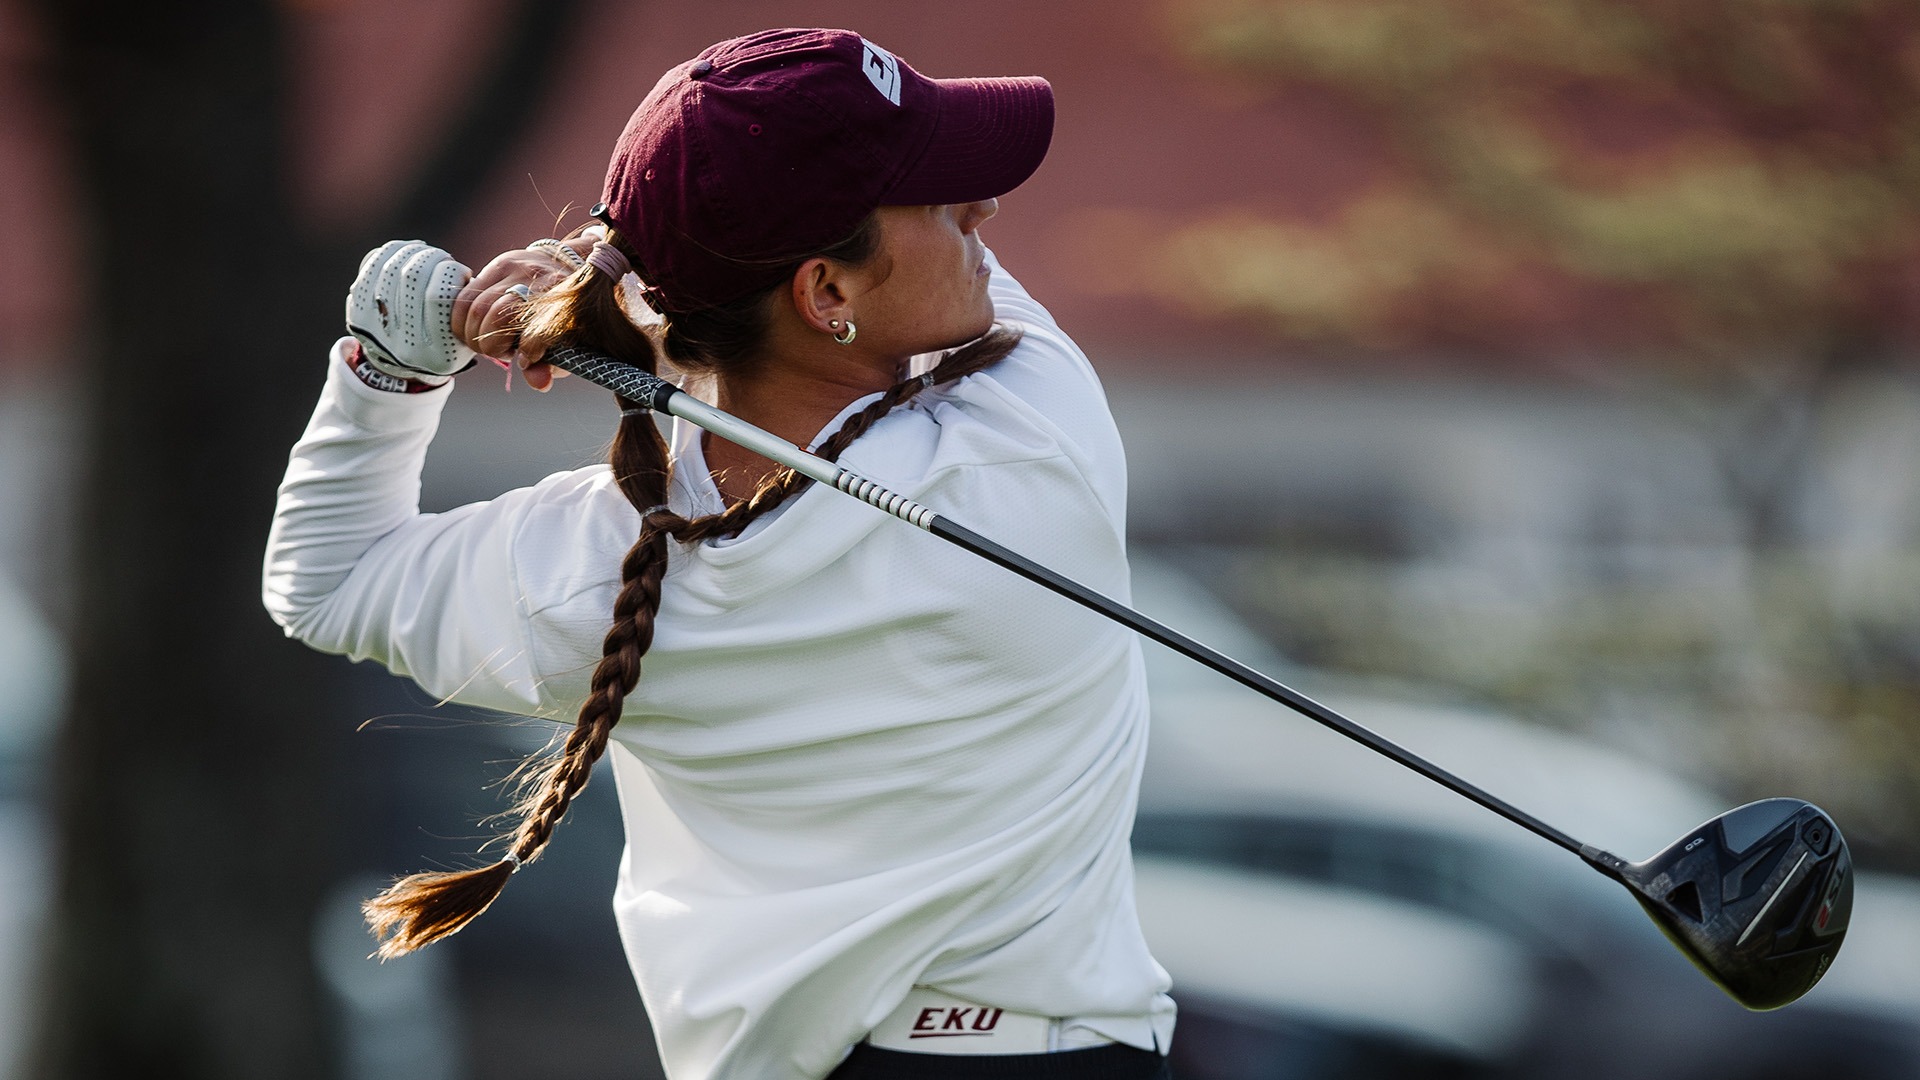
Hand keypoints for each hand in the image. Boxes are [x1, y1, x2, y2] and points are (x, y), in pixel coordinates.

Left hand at [344, 240, 475, 383]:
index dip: (451, 272)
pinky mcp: (357, 311)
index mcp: (437, 353)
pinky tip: (407, 252)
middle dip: (432, 257)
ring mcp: (375, 328)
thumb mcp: (470, 334)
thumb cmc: (446, 340)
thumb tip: (462, 274)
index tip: (460, 272)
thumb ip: (472, 308)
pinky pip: (373, 265)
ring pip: (392, 266)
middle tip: (443, 259)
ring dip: (414, 252)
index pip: (438, 295)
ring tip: (428, 254)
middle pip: (412, 276)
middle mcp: (403, 344)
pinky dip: (393, 251)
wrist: (402, 366)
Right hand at [452, 236, 593, 390]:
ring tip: (487, 340)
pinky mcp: (501, 264)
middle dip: (490, 344)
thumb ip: (551, 367)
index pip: (536, 332)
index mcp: (565, 306)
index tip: (522, 358)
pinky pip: (464, 296)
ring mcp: (520, 270)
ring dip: (472, 333)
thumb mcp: (568, 346)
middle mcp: (542, 283)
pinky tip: (473, 327)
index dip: (524, 351)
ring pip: (475, 307)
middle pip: (497, 316)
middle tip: (500, 350)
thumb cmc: (565, 316)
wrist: (565, 270)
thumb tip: (539, 384)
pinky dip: (461, 318)